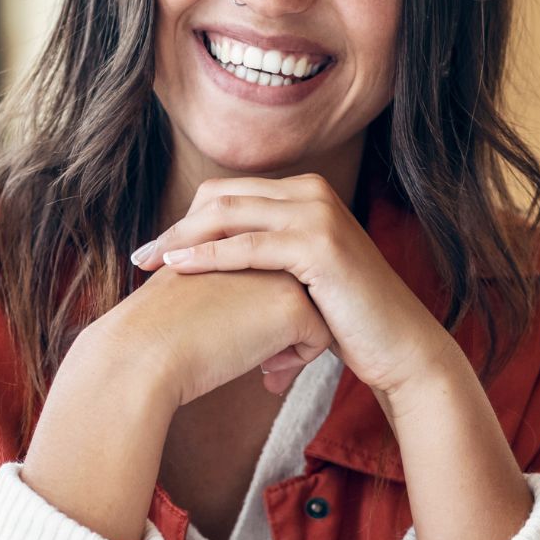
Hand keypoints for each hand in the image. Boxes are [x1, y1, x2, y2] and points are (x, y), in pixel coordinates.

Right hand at [103, 263, 334, 401]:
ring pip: (316, 309)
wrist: (144, 351)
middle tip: (267, 363)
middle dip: (289, 325)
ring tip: (267, 367)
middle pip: (299, 287)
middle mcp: (262, 245)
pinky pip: (320, 338)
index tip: (248, 339)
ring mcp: (280, 271)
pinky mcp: (293, 305)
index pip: (274, 272)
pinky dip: (299, 360)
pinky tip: (265, 372)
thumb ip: (226, 288)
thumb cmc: (157, 331)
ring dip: (295, 342)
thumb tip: (252, 315)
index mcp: (235, 238)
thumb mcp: (194, 292)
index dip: (267, 309)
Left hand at [135, 174, 459, 401]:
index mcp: (305, 194)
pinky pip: (249, 246)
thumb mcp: (298, 278)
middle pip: (222, 198)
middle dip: (176, 226)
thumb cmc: (346, 321)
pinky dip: (209, 256)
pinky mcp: (320, 246)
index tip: (155, 249)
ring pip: (229, 215)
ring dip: (183, 238)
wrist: (398, 347)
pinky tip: (179, 268)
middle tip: (142, 257)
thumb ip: (264, 259)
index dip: (186, 218)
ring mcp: (318, 215)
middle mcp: (312, 192)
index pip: (228, 193)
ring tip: (150, 263)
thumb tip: (208, 262)